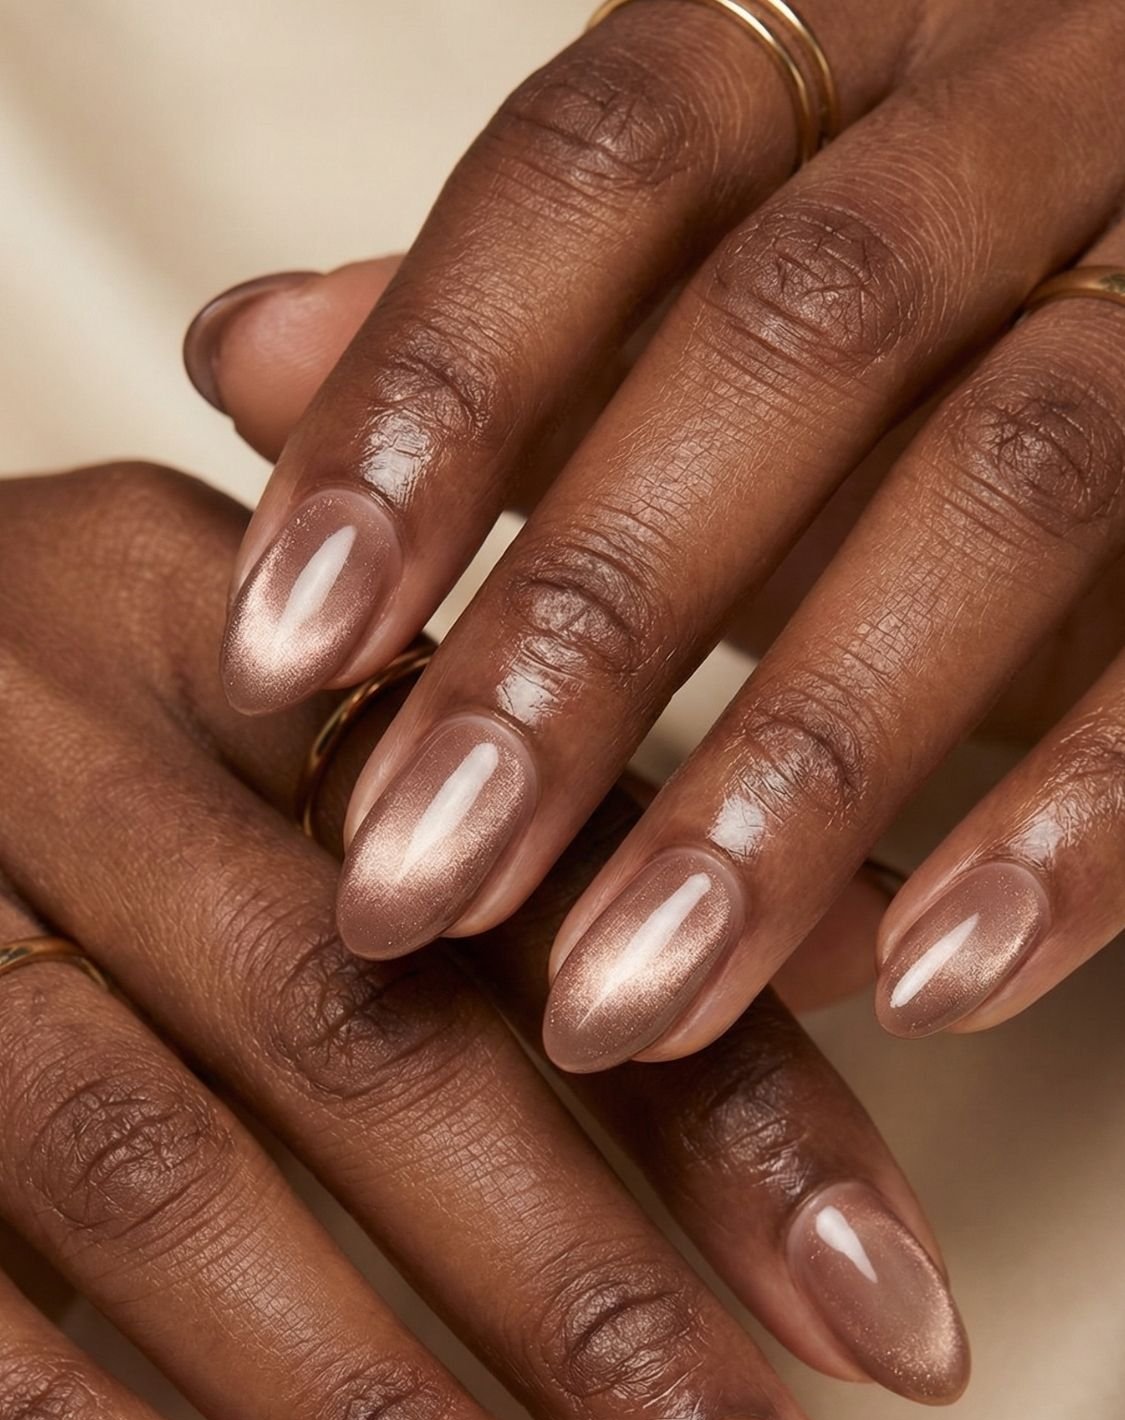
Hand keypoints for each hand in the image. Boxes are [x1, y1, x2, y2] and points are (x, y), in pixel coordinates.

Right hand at [0, 465, 967, 1419]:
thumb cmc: (57, 725)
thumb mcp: (274, 700)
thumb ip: (525, 828)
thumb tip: (840, 948)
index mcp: (243, 645)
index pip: (546, 880)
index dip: (737, 1111)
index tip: (893, 1331)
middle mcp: (70, 747)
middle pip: (376, 1054)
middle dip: (608, 1331)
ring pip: (164, 1190)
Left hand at [197, 0, 1124, 1069]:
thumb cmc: (942, 330)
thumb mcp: (721, 307)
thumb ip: (513, 335)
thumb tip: (246, 357)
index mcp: (855, 53)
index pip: (608, 167)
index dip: (429, 403)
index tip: (283, 649)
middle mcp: (1037, 118)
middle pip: (795, 339)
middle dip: (583, 635)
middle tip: (414, 884)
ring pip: (1004, 493)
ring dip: (789, 782)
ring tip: (621, 996)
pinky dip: (1069, 832)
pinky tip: (922, 982)